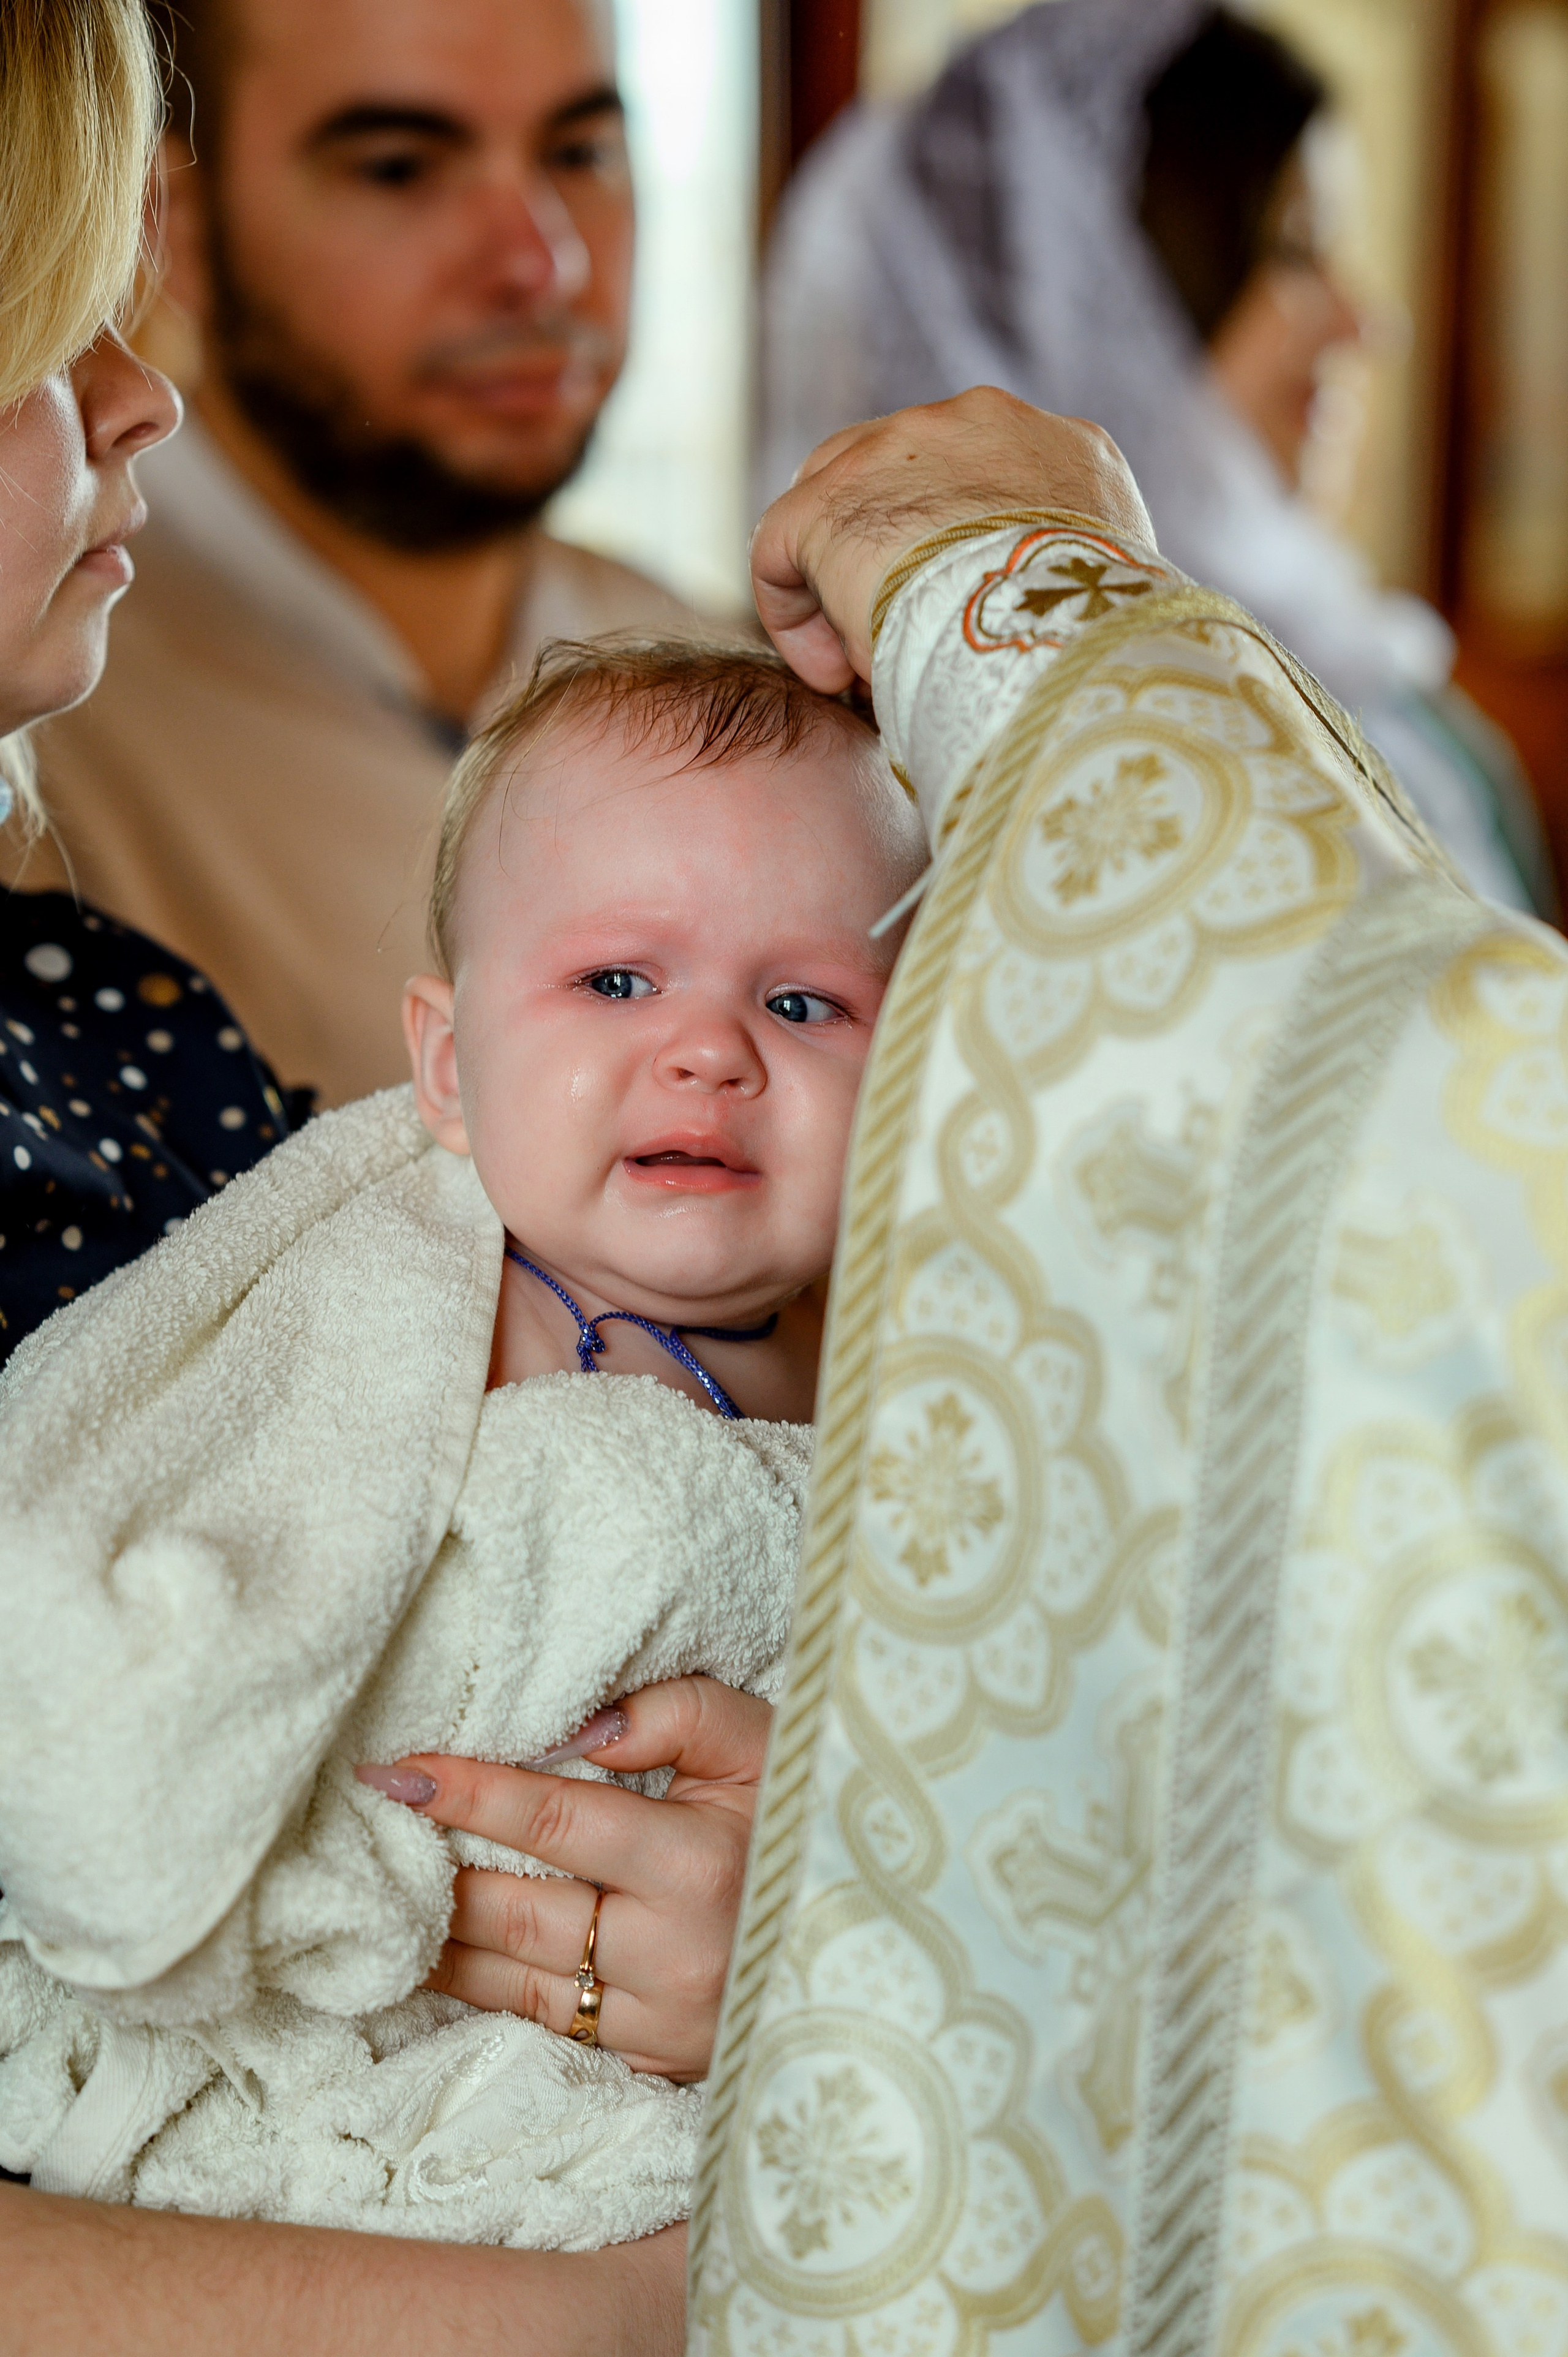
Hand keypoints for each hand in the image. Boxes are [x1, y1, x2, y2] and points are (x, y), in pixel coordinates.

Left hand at [358, 1677, 770, 2079]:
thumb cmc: (803, 1821)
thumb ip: (682, 1714)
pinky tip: (432, 1952)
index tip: (398, 1771)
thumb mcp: (766, 1747)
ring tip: (375, 1893)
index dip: (469, 1793)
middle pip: (516, 1909)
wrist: (874, 1937)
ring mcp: (657, 2019)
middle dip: (432, 1869)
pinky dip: (477, 1986)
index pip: (555, 1821)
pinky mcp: (647, 2060)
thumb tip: (584, 1727)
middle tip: (366, 1829)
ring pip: (512, 1978)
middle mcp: (673, 1953)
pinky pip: (539, 2020)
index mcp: (700, 1865)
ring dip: (437, 1935)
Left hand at [750, 385, 1155, 692]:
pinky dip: (793, 614)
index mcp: (1062, 448)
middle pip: (903, 475)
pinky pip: (781, 545)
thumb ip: (1067, 579)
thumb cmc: (1095, 646)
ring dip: (841, 583)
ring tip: (860, 665)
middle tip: (896, 637)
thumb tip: (1037, 629)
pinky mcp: (829, 502)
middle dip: (891, 555)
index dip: (957, 552)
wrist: (1056, 639)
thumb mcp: (1107, 594)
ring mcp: (898, 449)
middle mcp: (981, 424)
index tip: (959, 620)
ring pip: (839, 504)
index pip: (985, 478)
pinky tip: (829, 672)